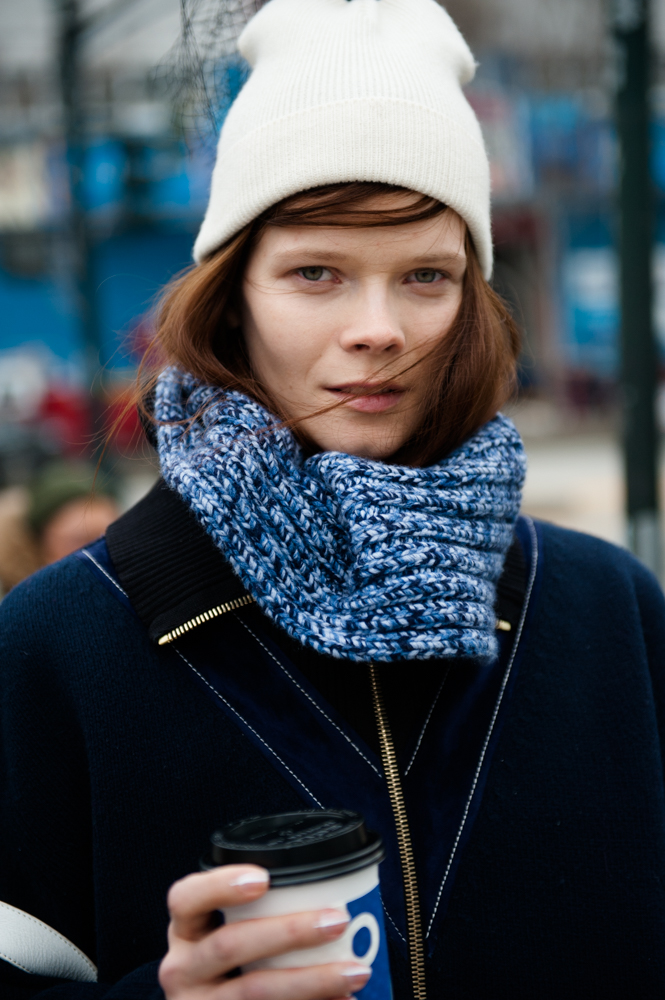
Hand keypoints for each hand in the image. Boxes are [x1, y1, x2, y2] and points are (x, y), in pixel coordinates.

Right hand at [158, 864, 371, 999]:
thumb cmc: (228, 961)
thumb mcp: (221, 931)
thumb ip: (254, 910)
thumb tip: (323, 888)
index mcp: (185, 930)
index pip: (186, 899)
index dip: (220, 886)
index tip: (263, 879)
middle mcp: (183, 969)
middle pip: (229, 946)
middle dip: (289, 932)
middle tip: (338, 921)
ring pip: (254, 991)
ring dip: (312, 980)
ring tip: (355, 971)